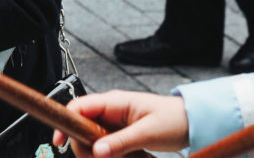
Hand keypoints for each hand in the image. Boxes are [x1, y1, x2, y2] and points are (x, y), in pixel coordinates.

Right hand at [55, 91, 188, 157]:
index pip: (79, 106)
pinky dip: (105, 153)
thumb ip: (121, 142)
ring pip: (91, 136)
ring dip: (95, 151)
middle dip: (83, 144)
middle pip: (81, 124)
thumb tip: (96, 152)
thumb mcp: (148, 132)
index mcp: (115, 101)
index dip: (66, 121)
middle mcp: (111, 109)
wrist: (194, 122)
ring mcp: (115, 121)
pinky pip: (104, 143)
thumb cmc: (174, 120)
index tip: (60, 141)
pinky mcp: (121, 133)